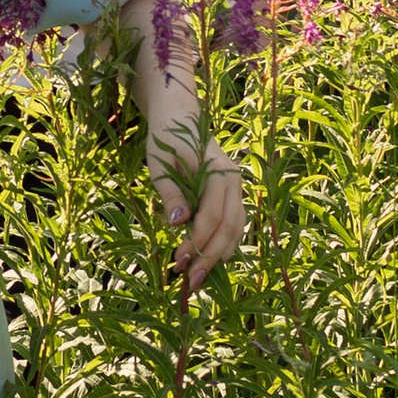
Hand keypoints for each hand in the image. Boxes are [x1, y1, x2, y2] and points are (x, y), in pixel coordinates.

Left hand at [153, 148, 247, 296]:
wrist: (179, 116)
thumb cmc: (165, 139)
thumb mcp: (160, 164)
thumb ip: (171, 193)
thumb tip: (179, 223)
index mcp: (217, 172)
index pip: (211, 217)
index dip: (197, 243)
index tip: (179, 263)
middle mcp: (233, 180)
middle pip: (229, 227)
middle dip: (211, 257)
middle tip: (192, 281)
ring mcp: (236, 186)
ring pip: (237, 227)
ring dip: (220, 253)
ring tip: (200, 276)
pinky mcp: (232, 192)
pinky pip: (235, 221)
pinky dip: (225, 242)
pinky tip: (211, 258)